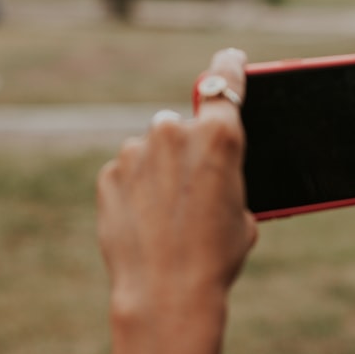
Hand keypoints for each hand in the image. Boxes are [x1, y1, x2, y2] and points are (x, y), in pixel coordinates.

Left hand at [96, 49, 258, 329]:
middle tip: (195, 193)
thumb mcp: (244, 214)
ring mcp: (137, 151)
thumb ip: (228, 178)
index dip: (229, 68)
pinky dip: (137, 191)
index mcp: (219, 136)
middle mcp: (174, 132)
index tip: (229, 59)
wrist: (166, 294)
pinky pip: (129, 173)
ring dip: (160, 173)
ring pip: (153, 152)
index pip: (225, 83)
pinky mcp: (110, 173)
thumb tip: (212, 176)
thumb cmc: (216, 257)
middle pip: (184, 128)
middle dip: (188, 152)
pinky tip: (146, 224)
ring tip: (169, 218)